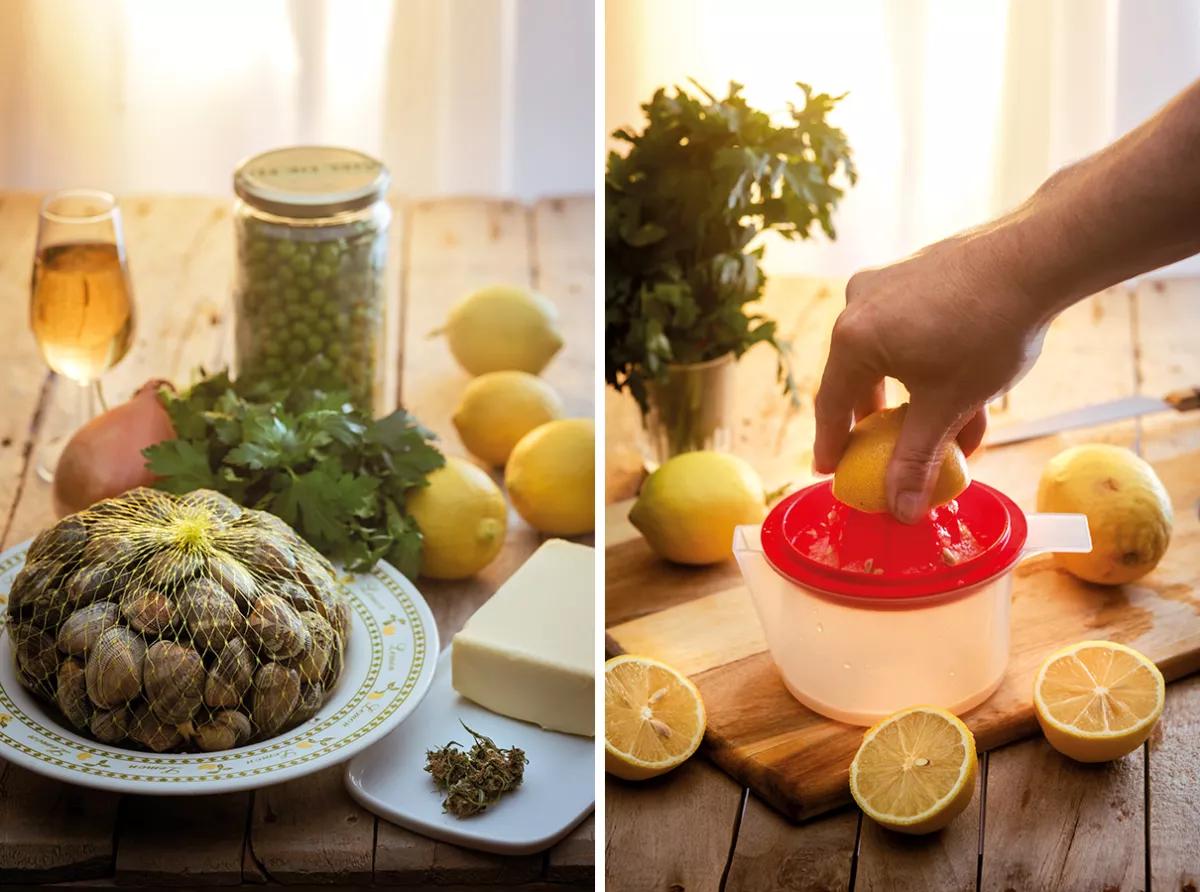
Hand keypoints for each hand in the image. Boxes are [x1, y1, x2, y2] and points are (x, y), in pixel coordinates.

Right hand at [813, 228, 1048, 521]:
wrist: (1038, 257)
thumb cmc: (987, 331)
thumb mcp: (948, 405)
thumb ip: (917, 460)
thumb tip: (899, 511)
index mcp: (853, 339)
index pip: (831, 404)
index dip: (831, 443)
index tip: (829, 470)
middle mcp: (859, 304)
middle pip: (857, 376)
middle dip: (875, 420)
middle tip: (876, 450)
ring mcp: (887, 282)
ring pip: (888, 353)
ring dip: (910, 394)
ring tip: (933, 425)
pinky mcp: (916, 271)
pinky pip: (908, 328)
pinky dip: (926, 362)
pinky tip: (960, 385)